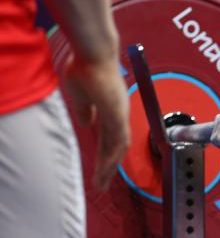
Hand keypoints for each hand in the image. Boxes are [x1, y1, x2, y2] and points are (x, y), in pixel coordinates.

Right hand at [62, 55, 130, 190]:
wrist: (93, 53)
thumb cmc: (85, 67)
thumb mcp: (80, 94)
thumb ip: (85, 109)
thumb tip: (86, 123)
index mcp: (110, 110)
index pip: (107, 138)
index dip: (103, 154)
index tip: (98, 168)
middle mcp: (119, 114)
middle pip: (115, 147)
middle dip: (108, 168)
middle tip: (101, 185)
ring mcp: (120, 114)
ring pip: (118, 148)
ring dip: (109, 167)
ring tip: (100, 184)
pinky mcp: (119, 114)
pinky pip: (118, 141)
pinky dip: (112, 157)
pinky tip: (105, 169)